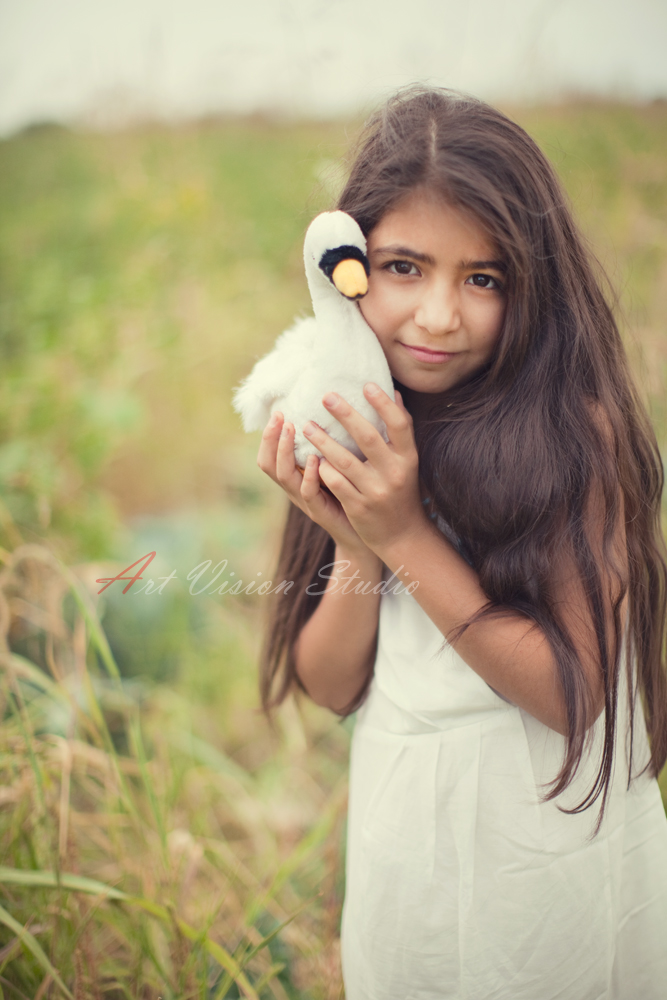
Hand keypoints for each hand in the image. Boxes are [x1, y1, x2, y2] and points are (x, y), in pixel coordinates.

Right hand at [256, 410, 373, 556]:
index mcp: (296, 477)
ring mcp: (306, 501)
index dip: (269, 435)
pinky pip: (308, 493)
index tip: (278, 411)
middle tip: (280, 416)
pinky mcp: (321, 512)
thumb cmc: (353, 494)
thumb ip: (332, 445)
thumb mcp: (337, 467)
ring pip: (284, 476)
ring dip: (285, 450)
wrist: (365, 534)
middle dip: (271, 438)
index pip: (270, 455)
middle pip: (268, 464)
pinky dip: (309, 475)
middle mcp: (295, 489)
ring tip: (292, 429)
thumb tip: (338, 408)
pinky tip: (315, 459)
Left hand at [300, 383, 427, 555]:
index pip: (400, 424)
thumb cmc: (401, 490)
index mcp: (408, 458)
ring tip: (307, 426)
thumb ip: (400, 431)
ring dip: (323, 441)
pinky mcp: (359, 507)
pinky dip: (323, 470)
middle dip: (346, 414)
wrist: (402, 535)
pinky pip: (336, 484)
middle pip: (368, 438)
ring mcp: (376, 491)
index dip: (384, 404)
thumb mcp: (406, 462)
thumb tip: (395, 394)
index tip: (367, 385)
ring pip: (345, 461)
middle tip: (327, 397)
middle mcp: (394, 473)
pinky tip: (311, 458)